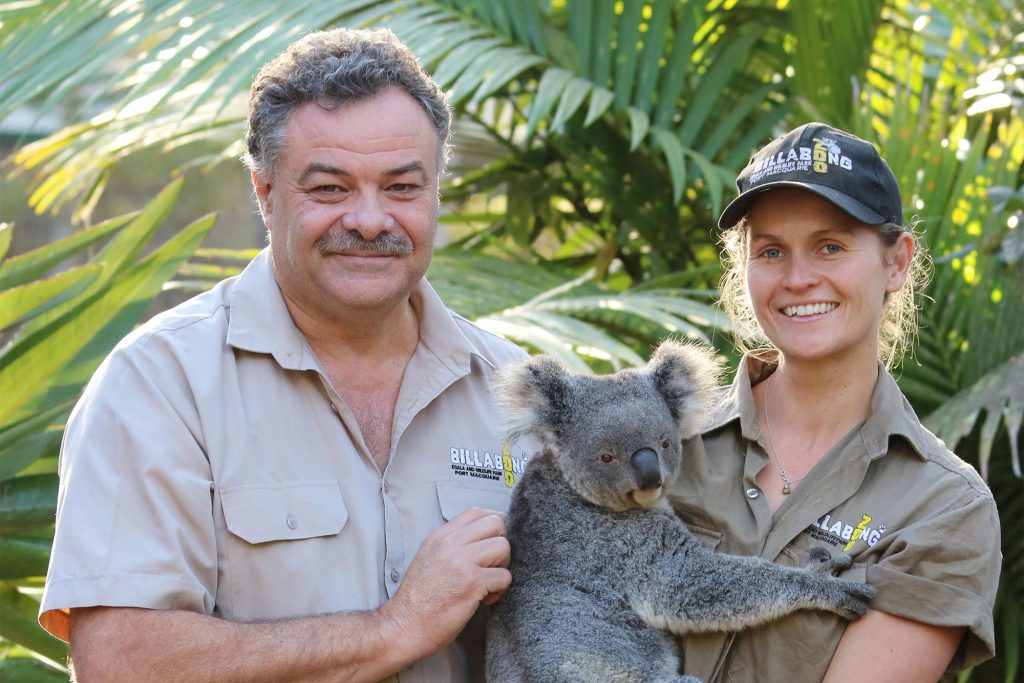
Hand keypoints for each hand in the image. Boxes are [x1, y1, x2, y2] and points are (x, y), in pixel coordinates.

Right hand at [379, 507, 510, 659]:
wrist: (403, 627)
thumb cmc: (417, 600)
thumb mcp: (428, 559)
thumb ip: (451, 546)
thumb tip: (481, 540)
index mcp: (439, 537)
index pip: (476, 511)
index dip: (492, 524)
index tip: (491, 543)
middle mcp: (450, 544)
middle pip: (496, 523)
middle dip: (501, 543)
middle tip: (492, 565)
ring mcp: (461, 562)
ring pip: (503, 547)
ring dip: (503, 566)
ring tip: (489, 583)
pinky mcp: (472, 583)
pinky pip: (504, 576)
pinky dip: (500, 590)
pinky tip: (486, 599)